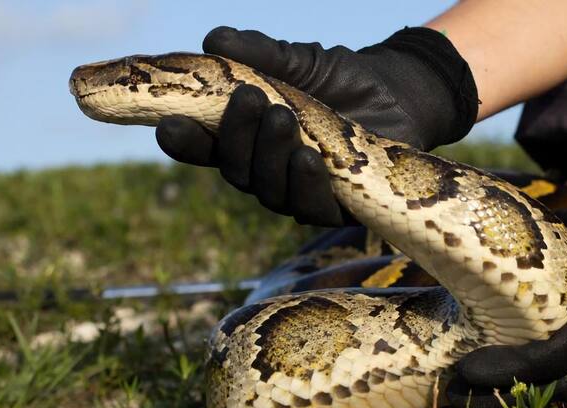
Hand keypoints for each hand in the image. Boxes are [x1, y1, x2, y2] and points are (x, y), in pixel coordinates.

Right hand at [156, 26, 477, 225]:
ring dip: (271, 157)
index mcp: (246, 140)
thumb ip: (260, 54)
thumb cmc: (340, 79)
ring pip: (270, 192)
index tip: (168, 125)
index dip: (183, 142)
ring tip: (282, 118)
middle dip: (237, 136)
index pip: (204, 147)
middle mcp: (266, 171)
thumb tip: (215, 40)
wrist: (398, 94)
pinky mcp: (336, 208)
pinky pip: (312, 208)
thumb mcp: (299, 61)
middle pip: (236, 171)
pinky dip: (306, 184)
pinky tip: (309, 158)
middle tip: (249, 98)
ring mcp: (299, 193)